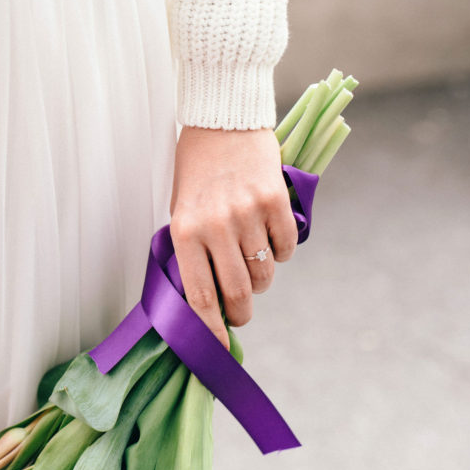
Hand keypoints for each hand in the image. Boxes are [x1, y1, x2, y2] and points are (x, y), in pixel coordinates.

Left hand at [169, 126, 298, 348]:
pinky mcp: (275, 201)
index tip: (220, 351)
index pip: (200, 296)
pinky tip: (270, 236)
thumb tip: (210, 299)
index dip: (212, 331)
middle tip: (242, 309)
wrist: (223, 119)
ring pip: (264, 274)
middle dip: (242, 311)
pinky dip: (281, 252)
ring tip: (253, 262)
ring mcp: (247, 214)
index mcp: (184, 231)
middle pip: (237, 293)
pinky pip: (286, 248)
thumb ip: (193, 251)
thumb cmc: (197, 168)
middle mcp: (215, 226)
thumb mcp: (182, 209)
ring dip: (262, 280)